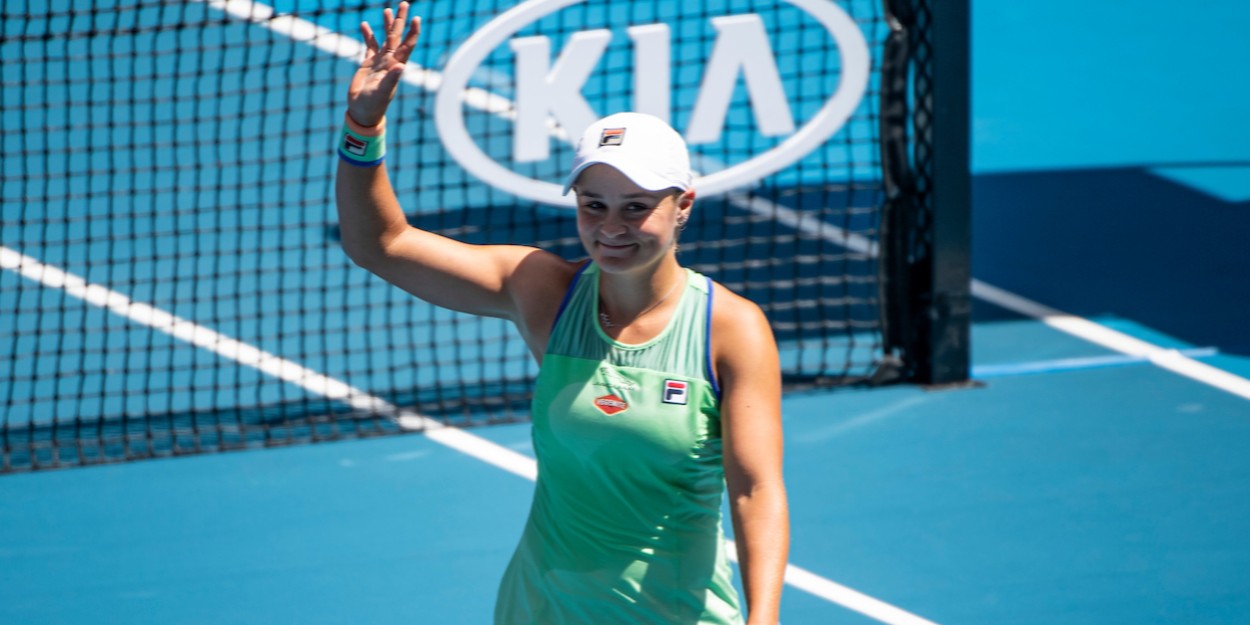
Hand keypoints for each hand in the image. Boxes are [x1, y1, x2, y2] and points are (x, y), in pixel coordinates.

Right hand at [346, 2, 421, 126]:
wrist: (363, 111)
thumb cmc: (374, 105)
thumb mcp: (383, 92)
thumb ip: (391, 79)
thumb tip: (400, 66)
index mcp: (396, 66)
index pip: (407, 45)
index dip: (412, 32)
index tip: (416, 18)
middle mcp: (390, 61)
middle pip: (397, 36)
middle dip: (400, 21)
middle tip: (405, 4)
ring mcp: (380, 61)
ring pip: (385, 39)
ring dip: (387, 25)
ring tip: (388, 10)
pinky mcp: (369, 64)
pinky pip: (370, 46)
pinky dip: (368, 35)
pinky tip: (364, 24)